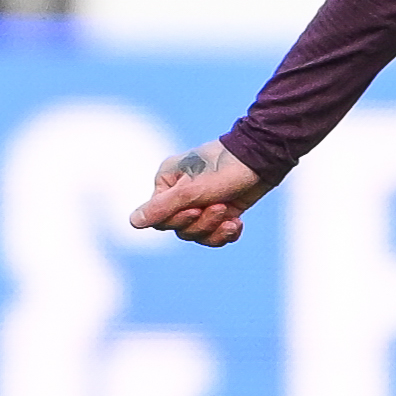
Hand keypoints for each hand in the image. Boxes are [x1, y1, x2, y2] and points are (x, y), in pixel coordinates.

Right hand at [129, 139, 268, 247]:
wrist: (263, 160)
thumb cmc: (224, 169)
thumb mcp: (191, 190)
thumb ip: (161, 207)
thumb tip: (132, 222)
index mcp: (167, 183)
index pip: (159, 219)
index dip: (178, 220)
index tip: (196, 208)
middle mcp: (181, 194)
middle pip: (180, 229)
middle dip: (202, 223)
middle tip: (220, 206)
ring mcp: (202, 203)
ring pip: (198, 234)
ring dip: (215, 228)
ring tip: (231, 215)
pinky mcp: (222, 211)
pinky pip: (215, 235)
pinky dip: (227, 233)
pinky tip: (238, 223)